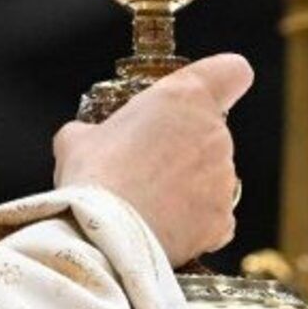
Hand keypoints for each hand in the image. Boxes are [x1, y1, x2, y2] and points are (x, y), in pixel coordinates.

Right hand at [52, 53, 253, 266]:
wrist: (105, 236)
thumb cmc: (92, 177)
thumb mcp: (76, 139)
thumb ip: (94, 130)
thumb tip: (88, 138)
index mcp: (183, 99)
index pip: (231, 71)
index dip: (219, 80)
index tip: (201, 95)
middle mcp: (214, 134)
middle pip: (211, 131)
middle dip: (182, 146)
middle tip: (142, 165)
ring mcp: (224, 180)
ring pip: (211, 176)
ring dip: (186, 184)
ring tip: (145, 202)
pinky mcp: (222, 220)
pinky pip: (214, 216)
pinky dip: (194, 221)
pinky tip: (163, 226)